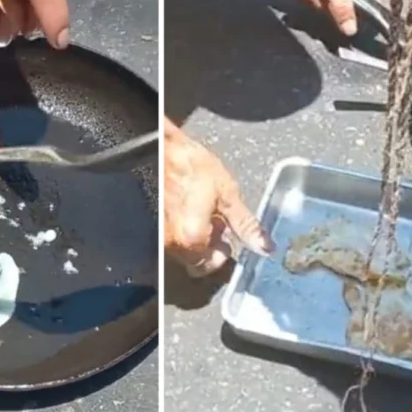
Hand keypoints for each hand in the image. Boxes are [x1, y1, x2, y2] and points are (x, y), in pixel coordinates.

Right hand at [164, 122, 273, 276]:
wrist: (158, 146)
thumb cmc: (188, 162)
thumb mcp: (226, 190)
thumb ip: (245, 224)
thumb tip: (265, 246)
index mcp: (191, 237)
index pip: (208, 265)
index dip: (222, 250)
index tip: (225, 233)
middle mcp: (168, 241)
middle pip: (192, 260)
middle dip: (207, 244)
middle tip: (215, 219)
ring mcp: (155, 233)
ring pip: (178, 249)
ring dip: (192, 235)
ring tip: (198, 207)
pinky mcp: (147, 222)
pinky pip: (165, 235)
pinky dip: (176, 226)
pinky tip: (182, 205)